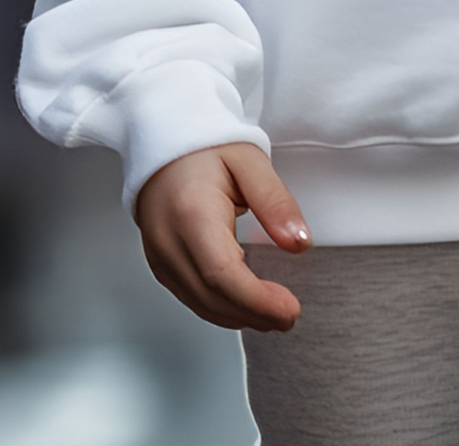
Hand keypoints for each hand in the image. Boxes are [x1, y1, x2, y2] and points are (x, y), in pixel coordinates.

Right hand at [136, 142, 312, 332]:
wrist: (165, 142)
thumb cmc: (205, 148)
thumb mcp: (251, 161)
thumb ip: (276, 203)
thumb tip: (299, 242)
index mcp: (191, 212)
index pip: (222, 274)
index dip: (257, 300)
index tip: (289, 308)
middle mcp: (168, 240)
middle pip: (211, 296)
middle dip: (254, 314)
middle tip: (289, 314)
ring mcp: (160, 255)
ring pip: (200, 304)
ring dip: (240, 316)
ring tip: (275, 312)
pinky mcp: (161, 263)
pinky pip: (191, 297)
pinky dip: (222, 306)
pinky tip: (246, 302)